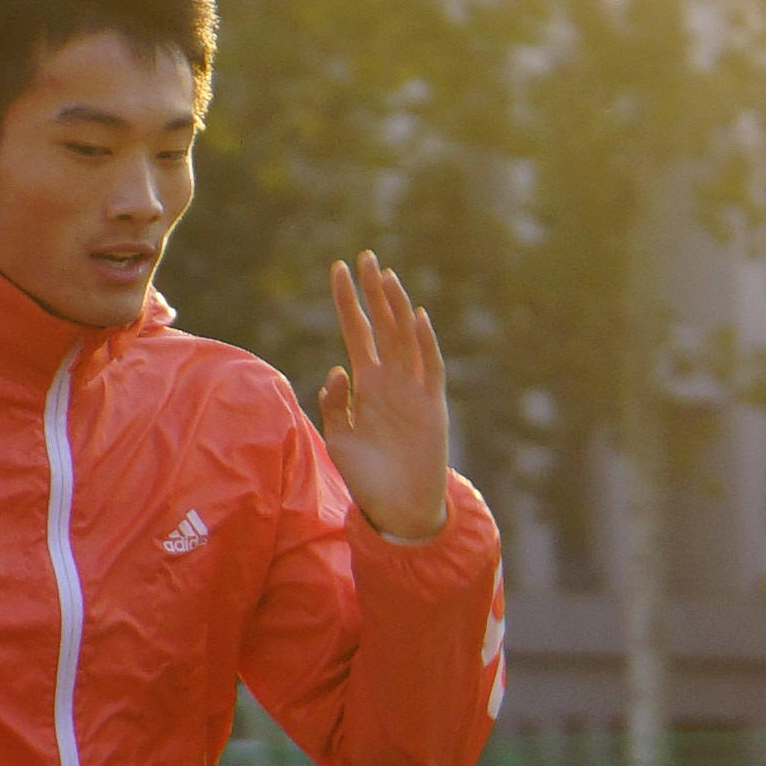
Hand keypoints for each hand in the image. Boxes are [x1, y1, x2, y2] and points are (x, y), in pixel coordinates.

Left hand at [313, 254, 455, 542]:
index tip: (338, 269)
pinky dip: (423, 342)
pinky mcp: (432, 405)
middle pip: (382, 324)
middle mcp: (390, 379)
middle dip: (372, 291)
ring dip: (396, 306)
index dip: (348, 301)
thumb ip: (334, 405)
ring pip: (405, 337)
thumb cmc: (367, 476)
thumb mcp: (338, 439)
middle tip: (364, 256)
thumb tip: (337, 370)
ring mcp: (413, 389)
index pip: (357, 330)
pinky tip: (414, 317)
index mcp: (365, 383)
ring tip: (385, 276)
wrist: (398, 509)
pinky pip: (429, 366)